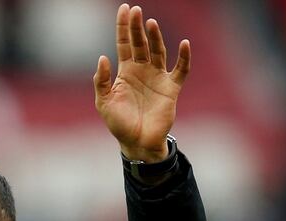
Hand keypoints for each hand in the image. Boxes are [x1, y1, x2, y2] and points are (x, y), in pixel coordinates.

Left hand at [94, 4, 189, 162]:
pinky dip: (183, 57)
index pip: (123, 44)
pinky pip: (180, 70)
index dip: (123, 27)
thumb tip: (103, 57)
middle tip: (136, 10)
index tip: (124, 9)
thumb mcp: (104, 102)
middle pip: (140, 43)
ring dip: (155, 37)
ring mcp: (157, 78)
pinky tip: (184, 44)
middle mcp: (142, 71)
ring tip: (150, 23)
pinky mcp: (171, 88)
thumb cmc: (119, 124)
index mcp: (125, 72)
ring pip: (158, 51)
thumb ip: (101, 81)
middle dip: (137, 27)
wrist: (137, 143)